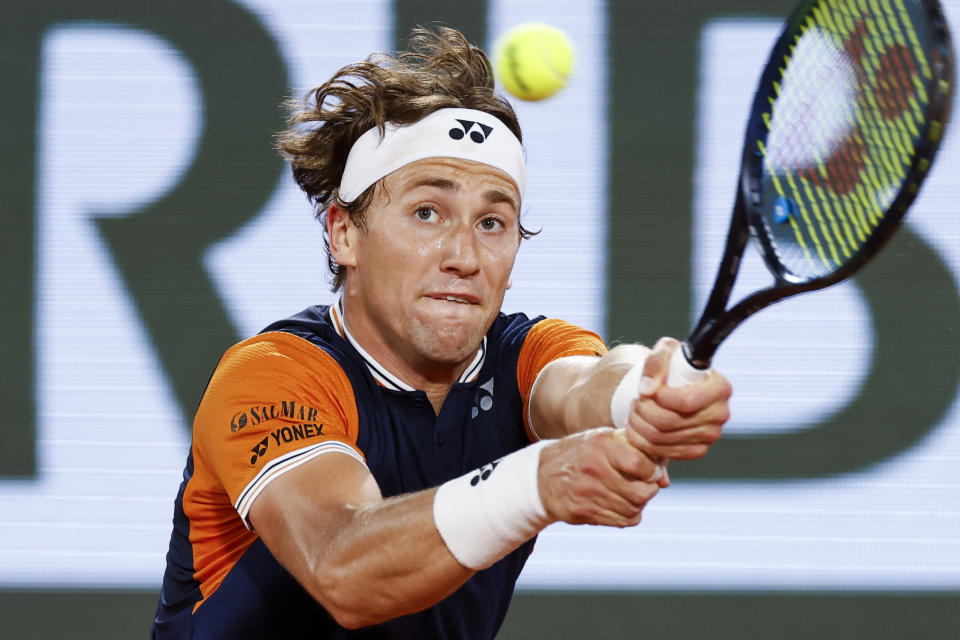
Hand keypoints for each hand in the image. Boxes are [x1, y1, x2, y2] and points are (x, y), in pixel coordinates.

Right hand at [537, 427, 661, 528]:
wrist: (543, 476)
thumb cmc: (583, 454)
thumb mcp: (604, 441)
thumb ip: (636, 452)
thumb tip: (665, 479)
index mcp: (600, 445)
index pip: (640, 464)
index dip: (652, 471)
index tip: (651, 471)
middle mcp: (593, 469)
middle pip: (640, 492)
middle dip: (649, 491)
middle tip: (645, 485)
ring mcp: (586, 492)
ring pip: (633, 509)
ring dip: (638, 504)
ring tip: (631, 494)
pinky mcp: (582, 511)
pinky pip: (621, 521)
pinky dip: (628, 515)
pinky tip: (621, 504)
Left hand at [623, 337, 731, 459]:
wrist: (676, 387)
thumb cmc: (673, 366)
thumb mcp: (665, 351)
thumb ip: (656, 362)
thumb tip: (647, 389)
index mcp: (720, 388)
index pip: (686, 401)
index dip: (659, 398)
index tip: (646, 389)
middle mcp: (720, 414)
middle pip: (669, 422)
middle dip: (642, 411)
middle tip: (634, 402)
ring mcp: (710, 436)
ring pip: (661, 439)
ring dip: (639, 426)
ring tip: (634, 412)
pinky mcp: (697, 450)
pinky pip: (664, 452)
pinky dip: (644, 442)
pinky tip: (639, 428)